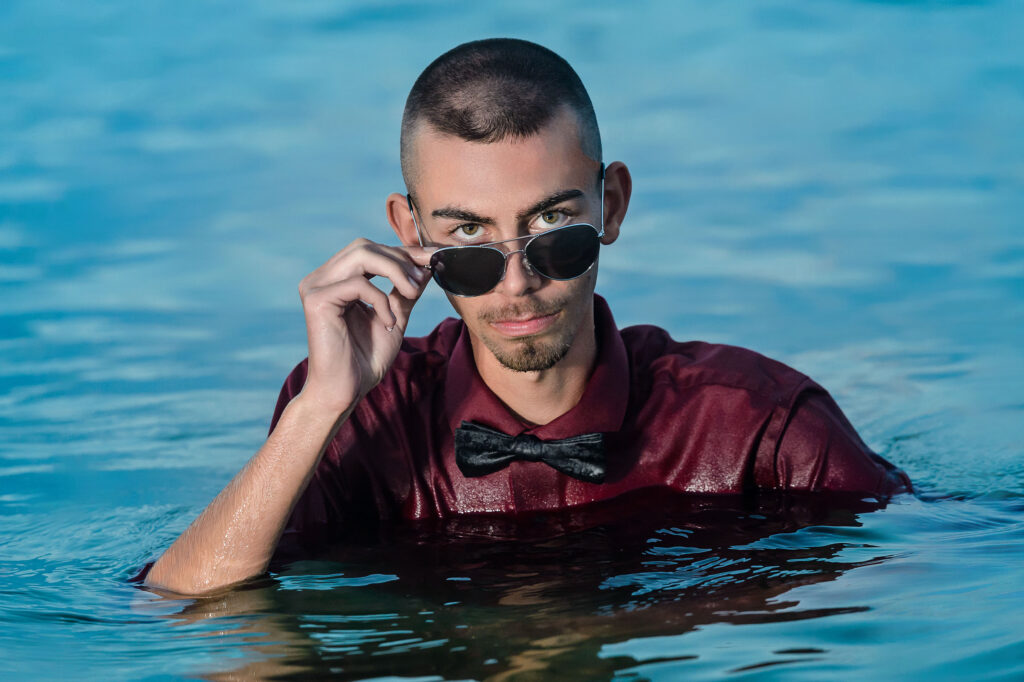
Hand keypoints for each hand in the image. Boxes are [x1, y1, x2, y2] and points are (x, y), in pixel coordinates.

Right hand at [297, 238, 433, 414]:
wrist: (345, 391)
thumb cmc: (365, 359)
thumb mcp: (394, 317)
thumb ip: (406, 291)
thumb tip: (427, 265)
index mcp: (337, 279)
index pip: (372, 251)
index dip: (404, 251)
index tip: (434, 256)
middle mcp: (322, 278)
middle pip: (365, 246)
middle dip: (400, 259)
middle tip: (421, 281)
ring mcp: (316, 286)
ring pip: (362, 255)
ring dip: (395, 271)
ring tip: (412, 293)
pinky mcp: (316, 299)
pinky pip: (359, 284)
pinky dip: (381, 301)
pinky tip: (388, 322)